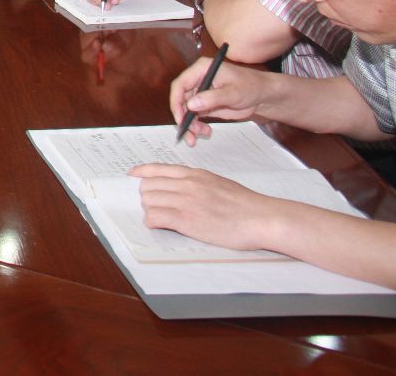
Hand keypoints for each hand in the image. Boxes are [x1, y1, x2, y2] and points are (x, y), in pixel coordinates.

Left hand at [130, 165, 281, 251]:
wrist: (261, 217)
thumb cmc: (245, 205)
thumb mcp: (218, 183)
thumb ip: (198, 183)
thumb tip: (182, 187)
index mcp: (195, 174)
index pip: (158, 168)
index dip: (142, 172)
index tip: (133, 175)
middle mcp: (186, 184)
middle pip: (148, 186)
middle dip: (149, 197)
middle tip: (157, 207)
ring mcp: (185, 200)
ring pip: (148, 200)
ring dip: (151, 210)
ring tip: (163, 218)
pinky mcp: (186, 219)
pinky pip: (155, 217)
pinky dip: (153, 222)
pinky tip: (162, 226)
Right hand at [167, 58, 263, 143]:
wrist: (263, 95)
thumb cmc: (250, 87)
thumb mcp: (233, 92)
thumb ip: (212, 98)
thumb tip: (190, 105)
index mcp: (201, 69)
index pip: (180, 84)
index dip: (176, 102)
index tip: (180, 119)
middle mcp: (197, 80)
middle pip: (180, 99)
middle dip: (183, 117)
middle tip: (189, 133)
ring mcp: (200, 92)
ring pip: (186, 110)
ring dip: (190, 124)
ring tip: (202, 134)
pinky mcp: (204, 104)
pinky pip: (194, 116)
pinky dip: (196, 125)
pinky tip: (205, 132)